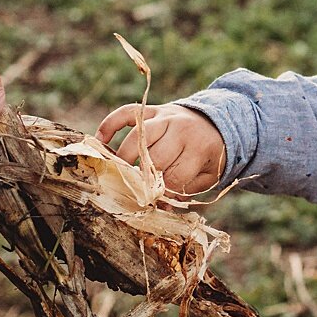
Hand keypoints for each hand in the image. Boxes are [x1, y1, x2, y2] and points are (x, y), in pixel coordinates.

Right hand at [97, 101, 225, 194]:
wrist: (216, 123)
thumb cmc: (207, 156)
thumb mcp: (206, 176)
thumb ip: (185, 190)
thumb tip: (160, 206)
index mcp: (197, 148)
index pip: (173, 175)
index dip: (163, 192)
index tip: (155, 200)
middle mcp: (180, 129)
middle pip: (154, 157)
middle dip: (144, 177)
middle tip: (136, 189)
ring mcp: (164, 116)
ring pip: (137, 137)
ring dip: (125, 157)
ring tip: (118, 172)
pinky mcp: (151, 109)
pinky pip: (126, 113)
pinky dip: (110, 124)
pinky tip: (100, 139)